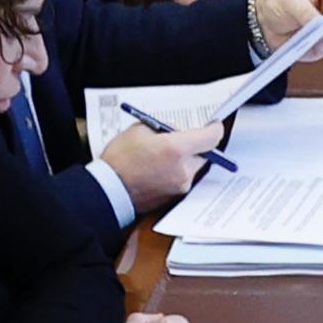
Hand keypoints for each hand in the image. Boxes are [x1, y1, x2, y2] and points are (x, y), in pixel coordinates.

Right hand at [103, 113, 226, 211]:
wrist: (108, 191)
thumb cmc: (119, 160)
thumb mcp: (138, 130)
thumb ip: (163, 128)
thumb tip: (177, 131)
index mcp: (176, 149)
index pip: (211, 138)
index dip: (214, 129)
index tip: (213, 125)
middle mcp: (183, 169)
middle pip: (204, 153)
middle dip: (194, 145)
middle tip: (179, 140)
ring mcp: (181, 185)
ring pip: (193, 167)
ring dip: (184, 159)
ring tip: (160, 156)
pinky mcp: (175, 196)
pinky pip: (183, 179)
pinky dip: (176, 172)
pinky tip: (157, 169)